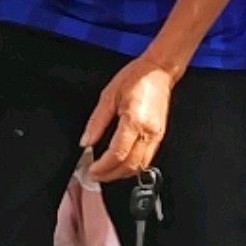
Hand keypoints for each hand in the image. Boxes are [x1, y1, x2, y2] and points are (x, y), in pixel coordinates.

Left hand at [79, 55, 176, 180]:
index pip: (117, 155)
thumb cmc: (136, 77)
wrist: (159, 70)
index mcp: (134, 121)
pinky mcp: (160, 136)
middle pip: (130, 166)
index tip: (91, 170)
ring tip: (106, 173)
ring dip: (122, 174)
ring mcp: (157, 135)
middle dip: (111, 175)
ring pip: (140, 166)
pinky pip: (147, 159)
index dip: (102, 167)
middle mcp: (148, 132)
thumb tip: (86, 141)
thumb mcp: (109, 95)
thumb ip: (96, 121)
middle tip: (95, 175)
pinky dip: (133, 166)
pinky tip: (122, 164)